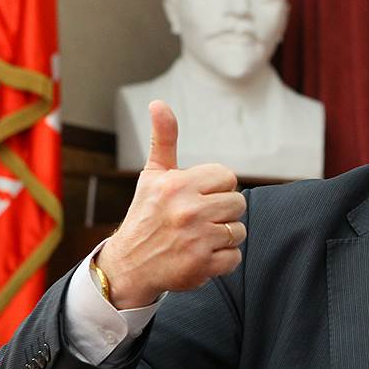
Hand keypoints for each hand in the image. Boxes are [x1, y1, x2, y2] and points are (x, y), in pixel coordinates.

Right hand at [97, 100, 246, 308]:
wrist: (129, 265)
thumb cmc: (145, 215)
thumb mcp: (152, 175)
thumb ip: (163, 139)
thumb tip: (158, 103)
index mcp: (178, 184)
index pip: (227, 177)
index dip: (216, 188)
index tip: (199, 197)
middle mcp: (187, 210)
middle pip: (238, 203)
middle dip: (223, 212)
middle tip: (200, 219)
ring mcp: (196, 239)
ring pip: (239, 230)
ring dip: (223, 237)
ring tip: (199, 237)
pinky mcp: (202, 265)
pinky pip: (234, 257)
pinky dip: (221, 260)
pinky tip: (200, 255)